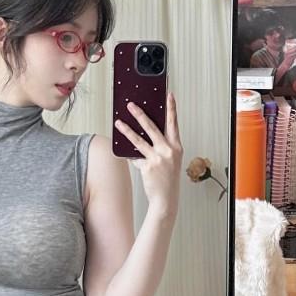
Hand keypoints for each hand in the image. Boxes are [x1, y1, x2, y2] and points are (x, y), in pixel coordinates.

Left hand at [115, 93, 181, 216]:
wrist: (166, 199)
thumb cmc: (168, 179)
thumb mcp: (170, 160)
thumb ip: (161, 147)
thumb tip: (144, 134)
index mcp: (176, 147)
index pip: (173, 123)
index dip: (171, 109)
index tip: (169, 95)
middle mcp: (168, 151)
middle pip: (152, 128)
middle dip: (140, 114)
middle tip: (131, 105)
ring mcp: (158, 159)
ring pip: (139, 140)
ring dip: (127, 130)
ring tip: (118, 122)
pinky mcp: (147, 167)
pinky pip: (135, 157)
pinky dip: (130, 155)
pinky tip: (123, 151)